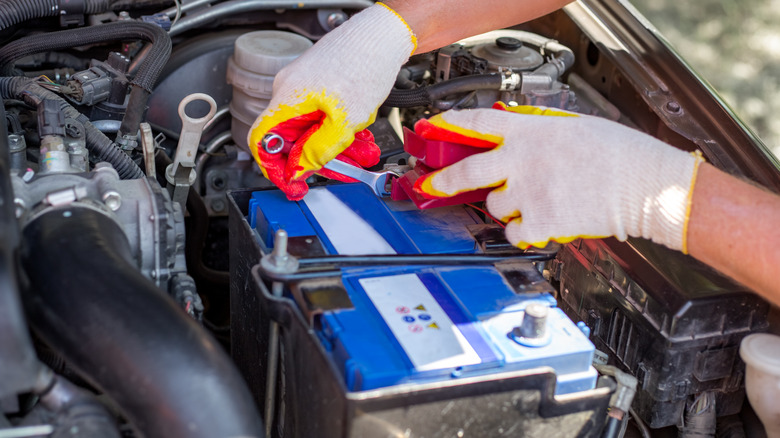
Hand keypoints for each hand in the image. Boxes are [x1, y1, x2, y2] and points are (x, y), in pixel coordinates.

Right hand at [248, 3, 416, 199]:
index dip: (272, 167)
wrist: (384, 35)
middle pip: (291, 138)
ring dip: (335, 146)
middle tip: (337, 171)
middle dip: (316, 159)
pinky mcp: (321, 84)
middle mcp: (290, 90)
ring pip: (312, 128)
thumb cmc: (365, 63)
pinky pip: (323, 115)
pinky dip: (340, 129)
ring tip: (360, 153)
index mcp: (288, 98)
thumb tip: (300, 169)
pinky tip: (360, 136)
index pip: (260, 140)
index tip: (290, 183)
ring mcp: (306, 87)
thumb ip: (319, 149)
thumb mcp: (345, 120)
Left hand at [414, 106, 704, 250]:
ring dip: (505, 206)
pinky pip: (514, 231)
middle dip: (442, 180)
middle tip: (430, 184)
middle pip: (467, 171)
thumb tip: (515, 138)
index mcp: (531, 131)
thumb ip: (537, 132)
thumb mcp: (571, 128)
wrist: (644, 184)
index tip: (431, 127)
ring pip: (494, 205)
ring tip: (533, 200)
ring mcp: (527, 192)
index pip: (478, 122)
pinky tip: (540, 221)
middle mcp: (522, 160)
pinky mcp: (539, 221)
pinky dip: (522, 231)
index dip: (449, 124)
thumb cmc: (618, 154)